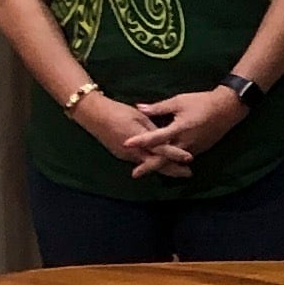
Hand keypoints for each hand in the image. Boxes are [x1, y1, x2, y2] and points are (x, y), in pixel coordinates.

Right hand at [78, 95, 193, 178]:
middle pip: (156, 163)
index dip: (175, 154)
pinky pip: (140, 162)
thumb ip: (152, 128)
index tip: (190, 158)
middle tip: (188, 173)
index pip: (161, 150)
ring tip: (179, 171)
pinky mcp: (121, 156)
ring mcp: (126, 156)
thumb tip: (167, 135)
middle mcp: (132, 152)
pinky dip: (152, 164)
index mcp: (139, 139)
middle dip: (172, 169)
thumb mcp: (139, 117)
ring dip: (163, 168)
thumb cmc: (118, 111)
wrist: (93, 115)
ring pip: (148, 165)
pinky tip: (160, 165)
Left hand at [129, 86, 247, 167]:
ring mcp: (193, 148)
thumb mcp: (179, 101)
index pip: (156, 137)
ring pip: (173, 161)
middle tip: (134, 173)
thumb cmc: (202, 102)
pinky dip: (171, 162)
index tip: (126, 144)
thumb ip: (159, 107)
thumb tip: (139, 108)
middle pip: (164, 157)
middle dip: (149, 166)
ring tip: (145, 171)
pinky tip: (163, 164)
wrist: (228, 109)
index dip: (141, 141)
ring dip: (160, 166)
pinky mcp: (199, 150)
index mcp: (180, 128)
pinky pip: (181, 159)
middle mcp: (186, 142)